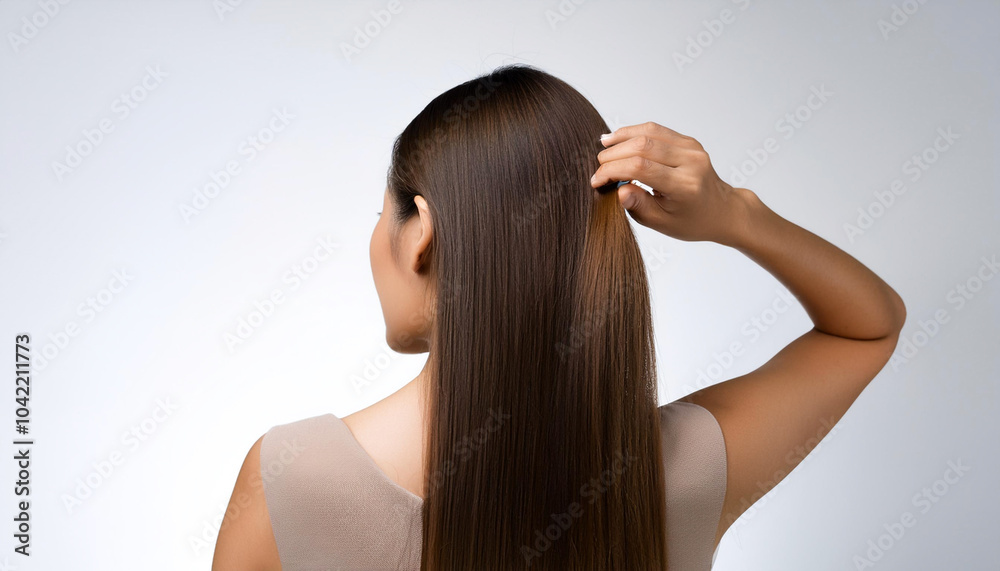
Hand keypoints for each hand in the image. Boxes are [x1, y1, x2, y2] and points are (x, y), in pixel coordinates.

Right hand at [591, 121, 755, 245]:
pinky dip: (634, 133)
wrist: (721, 210)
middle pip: (643, 146)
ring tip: (603, 147)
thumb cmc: (691, 221)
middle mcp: (691, 162)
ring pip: (648, 132)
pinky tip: (620, 140)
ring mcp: (691, 148)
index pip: (641, 168)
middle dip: (614, 154)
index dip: (612, 171)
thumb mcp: (662, 223)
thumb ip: (639, 206)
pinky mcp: (688, 141)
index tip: (597, 180)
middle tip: (599, 167)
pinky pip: (656, 130)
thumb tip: (618, 189)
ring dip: (622, 138)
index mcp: (685, 186)